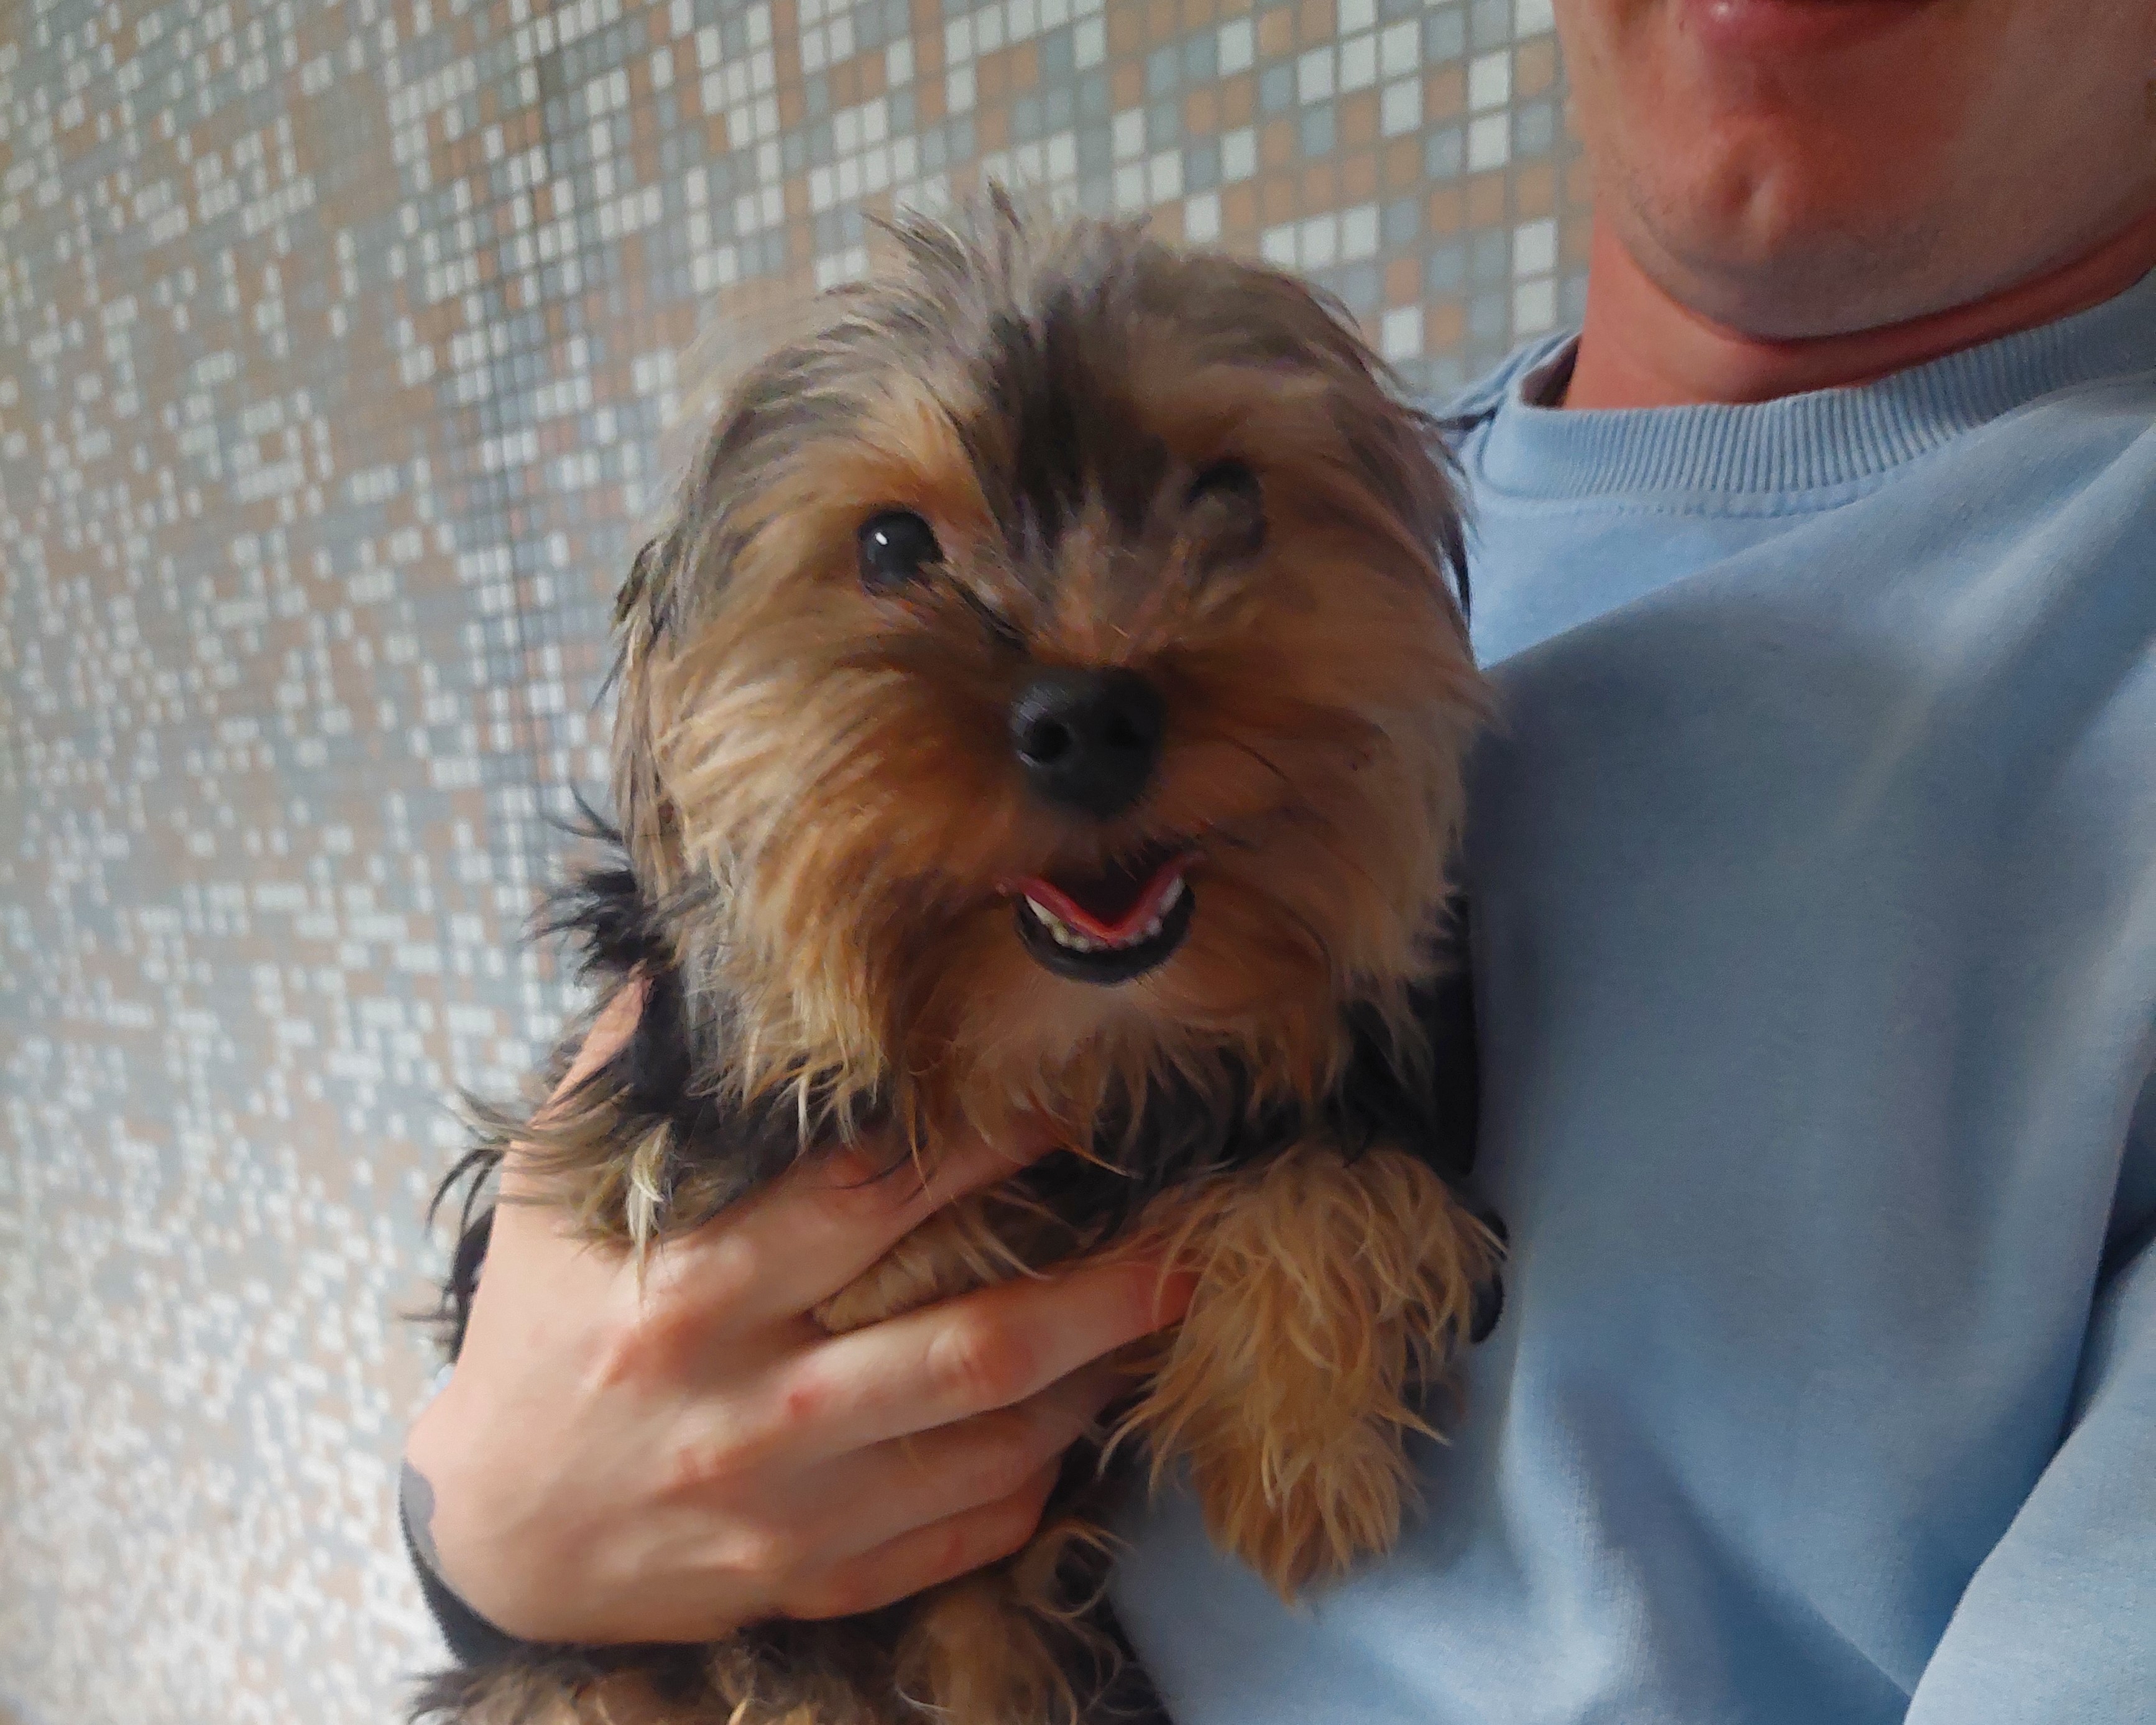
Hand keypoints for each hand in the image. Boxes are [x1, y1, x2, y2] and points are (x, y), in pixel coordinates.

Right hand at [403, 983, 1188, 1644]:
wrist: (493, 1526)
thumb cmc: (538, 1332)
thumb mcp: (552, 1191)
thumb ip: (626, 1075)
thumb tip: (690, 953)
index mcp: (693, 1291)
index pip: (871, 1201)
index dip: (988, 1146)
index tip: (1072, 1102)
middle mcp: (751, 1409)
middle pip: (968, 1342)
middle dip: (1101, 1287)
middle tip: (1190, 1234)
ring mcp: (790, 1510)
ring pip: (989, 1447)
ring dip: (1094, 1381)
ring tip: (1166, 1315)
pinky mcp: (811, 1581)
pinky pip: (960, 1536)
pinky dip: (1039, 1480)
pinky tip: (1084, 1420)